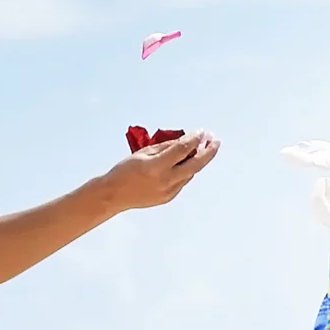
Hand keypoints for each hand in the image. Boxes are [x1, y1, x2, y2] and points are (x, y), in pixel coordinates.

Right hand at [93, 131, 218, 214]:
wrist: (114, 194)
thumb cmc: (124, 171)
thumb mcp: (143, 153)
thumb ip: (165, 147)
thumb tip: (184, 141)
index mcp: (156, 167)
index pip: (182, 150)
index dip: (194, 139)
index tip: (201, 132)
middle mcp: (166, 180)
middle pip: (195, 165)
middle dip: (208, 152)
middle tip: (215, 141)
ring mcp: (170, 190)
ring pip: (190, 172)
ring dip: (198, 160)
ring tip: (203, 148)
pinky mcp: (170, 197)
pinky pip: (183, 180)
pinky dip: (187, 169)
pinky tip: (188, 161)